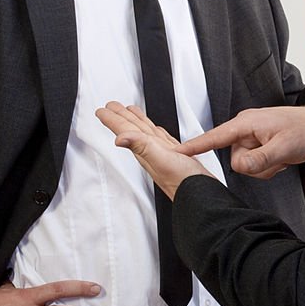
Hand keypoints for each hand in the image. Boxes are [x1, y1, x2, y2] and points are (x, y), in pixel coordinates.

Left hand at [96, 101, 214, 199]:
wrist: (202, 198)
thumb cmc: (184, 183)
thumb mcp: (162, 160)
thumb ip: (142, 146)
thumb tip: (119, 139)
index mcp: (147, 151)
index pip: (126, 131)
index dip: (113, 119)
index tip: (102, 111)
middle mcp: (153, 153)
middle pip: (133, 130)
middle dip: (121, 117)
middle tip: (110, 107)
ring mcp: (165, 155)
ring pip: (147, 134)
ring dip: (137, 122)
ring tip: (130, 112)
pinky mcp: (178, 158)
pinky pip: (163, 140)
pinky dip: (158, 133)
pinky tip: (157, 131)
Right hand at [177, 106, 304, 178]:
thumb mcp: (283, 148)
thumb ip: (258, 160)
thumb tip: (237, 167)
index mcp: (246, 123)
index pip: (214, 137)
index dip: (194, 146)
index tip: (174, 153)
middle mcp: (246, 129)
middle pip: (235, 159)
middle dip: (256, 165)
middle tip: (277, 157)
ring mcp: (253, 138)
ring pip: (246, 165)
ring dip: (265, 167)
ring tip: (281, 156)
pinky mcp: (260, 145)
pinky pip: (255, 165)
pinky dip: (269, 166)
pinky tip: (282, 158)